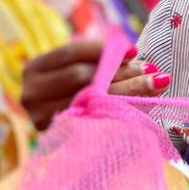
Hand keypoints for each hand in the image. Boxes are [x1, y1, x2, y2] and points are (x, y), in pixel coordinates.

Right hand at [21, 40, 169, 129]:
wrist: (67, 140)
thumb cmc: (74, 93)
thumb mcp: (80, 72)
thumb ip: (101, 60)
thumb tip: (133, 54)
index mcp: (34, 70)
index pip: (71, 53)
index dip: (104, 49)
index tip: (133, 50)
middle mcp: (31, 95)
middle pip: (81, 76)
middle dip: (120, 71)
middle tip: (150, 69)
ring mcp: (42, 119)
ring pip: (92, 99)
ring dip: (128, 89)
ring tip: (156, 83)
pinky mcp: (59, 138)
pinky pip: (95, 120)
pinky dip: (122, 109)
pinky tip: (145, 103)